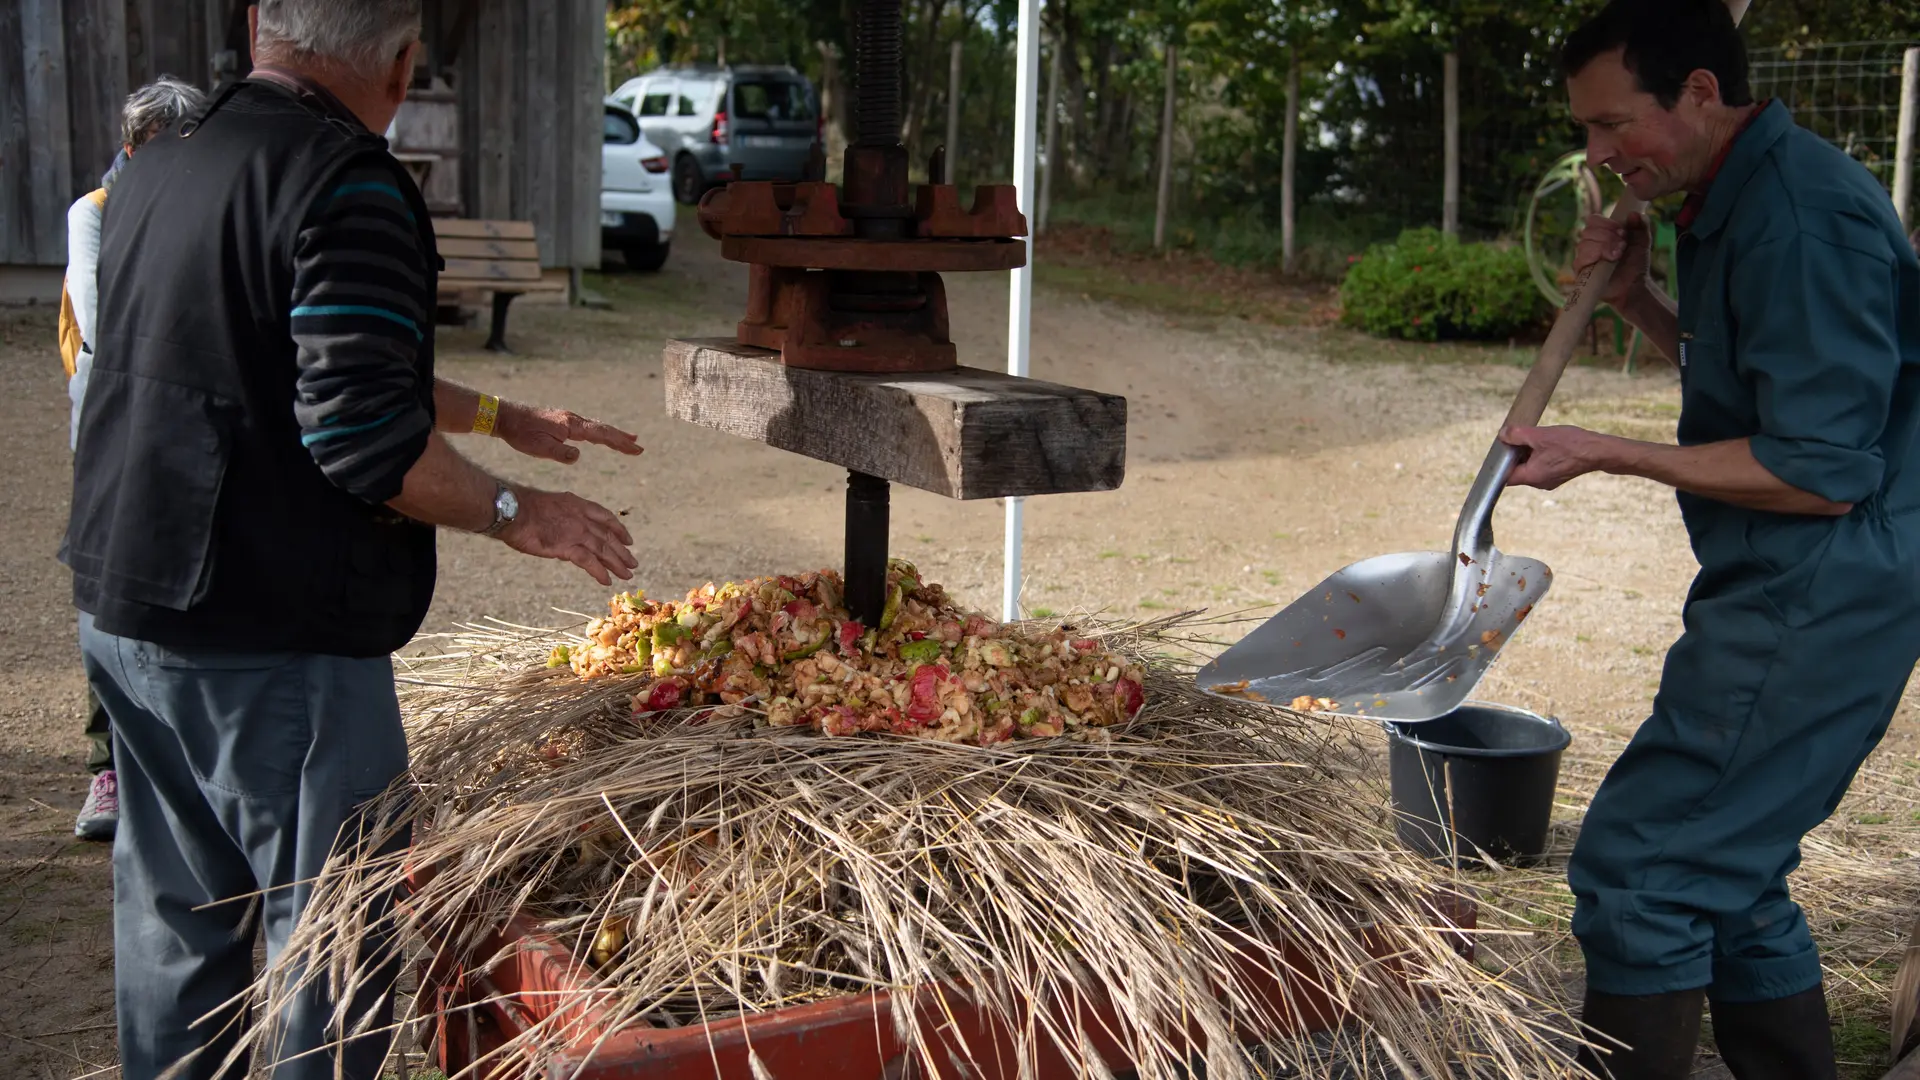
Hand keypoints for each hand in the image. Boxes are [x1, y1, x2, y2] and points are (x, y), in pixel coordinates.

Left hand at [496, 401, 642, 463]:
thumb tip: (579, 456)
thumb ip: (561, 453)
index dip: (620, 443)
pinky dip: (599, 432)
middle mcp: (573, 420)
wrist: (506, 416)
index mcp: (571, 426)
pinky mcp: (562, 421)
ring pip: (596, 427)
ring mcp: (568, 419)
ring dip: (613, 434)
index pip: (601, 435)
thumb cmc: (521, 433)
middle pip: (603, 429)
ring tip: (628, 439)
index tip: (636, 449)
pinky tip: (599, 436)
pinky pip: (587, 427)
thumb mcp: (540, 448)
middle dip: (622, 439)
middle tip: (639, 447)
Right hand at [497, 487, 636, 585]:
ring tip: (628, 575)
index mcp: (578, 504)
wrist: (512, 509)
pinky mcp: (567, 546)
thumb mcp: (550, 506)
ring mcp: (576, 532)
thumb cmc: (522, 507)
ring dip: (618, 564)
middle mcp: (581, 517)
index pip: (605, 517)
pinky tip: (607, 581)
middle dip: (622, 551)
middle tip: (633, 562)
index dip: (619, 529)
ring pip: (603, 550)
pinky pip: (589, 562)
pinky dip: (600, 572)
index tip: (628, 539)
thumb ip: (564, 516)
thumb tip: (567, 528)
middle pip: (608, 536)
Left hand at [1500, 425, 1615, 490]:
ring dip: (1529, 453)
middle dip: (1516, 454)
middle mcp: (1539, 484)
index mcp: (1532, 477)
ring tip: (1537, 439)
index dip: (1500, 462)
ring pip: (1530, 467)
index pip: (1505, 476)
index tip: (1502, 448)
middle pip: (1517, 470)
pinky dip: (1540, 455)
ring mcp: (1550, 481)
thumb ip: (1517, 435)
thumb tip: (1502, 435)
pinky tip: (1548, 444)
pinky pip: (1542, 466)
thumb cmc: (1571, 445)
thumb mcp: (1539, 435)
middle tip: (1520, 439)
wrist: (1599, 451)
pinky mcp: (1559, 476)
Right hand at [1573, 212, 1651, 310]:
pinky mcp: (1580, 271)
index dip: (1606, 223)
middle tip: (1622, 246)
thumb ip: (1641, 226)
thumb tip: (1635, 213)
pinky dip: (1595, 257)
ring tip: (1618, 256)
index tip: (1622, 231)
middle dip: (1607, 236)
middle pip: (1588, 231)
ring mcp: (1584, 258)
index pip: (1593, 220)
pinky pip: (1580, 259)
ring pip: (1584, 244)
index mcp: (1602, 234)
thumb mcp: (1642, 243)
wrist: (1634, 286)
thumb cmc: (1636, 265)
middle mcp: (1590, 244)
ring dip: (1604, 247)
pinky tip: (1608, 261)